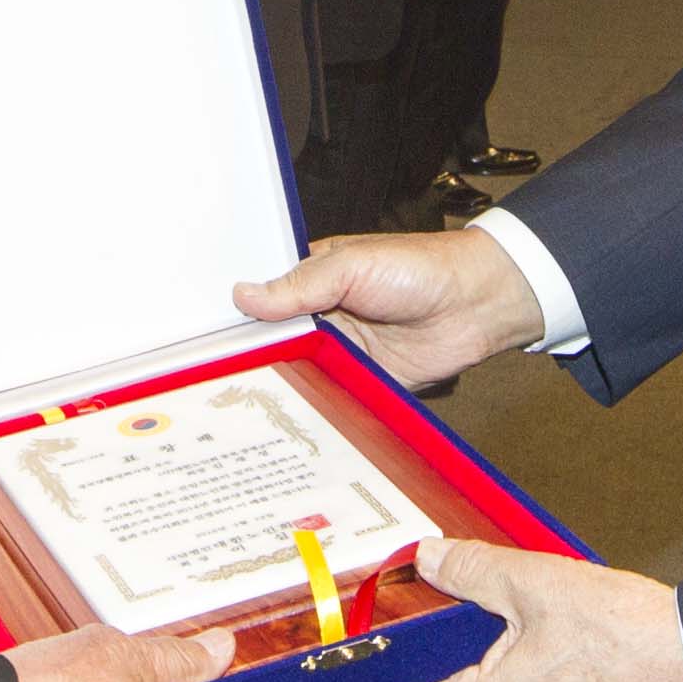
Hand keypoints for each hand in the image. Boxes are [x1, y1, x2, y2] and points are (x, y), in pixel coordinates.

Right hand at [234, 227, 543, 386]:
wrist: (477, 302)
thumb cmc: (421, 268)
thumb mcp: (352, 265)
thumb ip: (300, 284)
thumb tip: (245, 295)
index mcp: (312, 280)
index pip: (262, 301)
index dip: (237, 319)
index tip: (204, 337)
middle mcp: (322, 317)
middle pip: (274, 342)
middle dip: (251, 356)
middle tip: (213, 374)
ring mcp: (341, 352)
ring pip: (298, 373)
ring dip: (281, 383)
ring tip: (240, 400)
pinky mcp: (362, 382)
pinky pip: (330, 397)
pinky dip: (315, 405)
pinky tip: (289, 416)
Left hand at [380, 540, 682, 681]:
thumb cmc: (626, 634)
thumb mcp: (533, 581)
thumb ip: (470, 569)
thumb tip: (428, 560)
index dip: (390, 679)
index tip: (391, 647)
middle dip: (456, 659)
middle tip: (472, 612)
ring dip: (499, 671)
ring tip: (527, 623)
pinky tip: (561, 646)